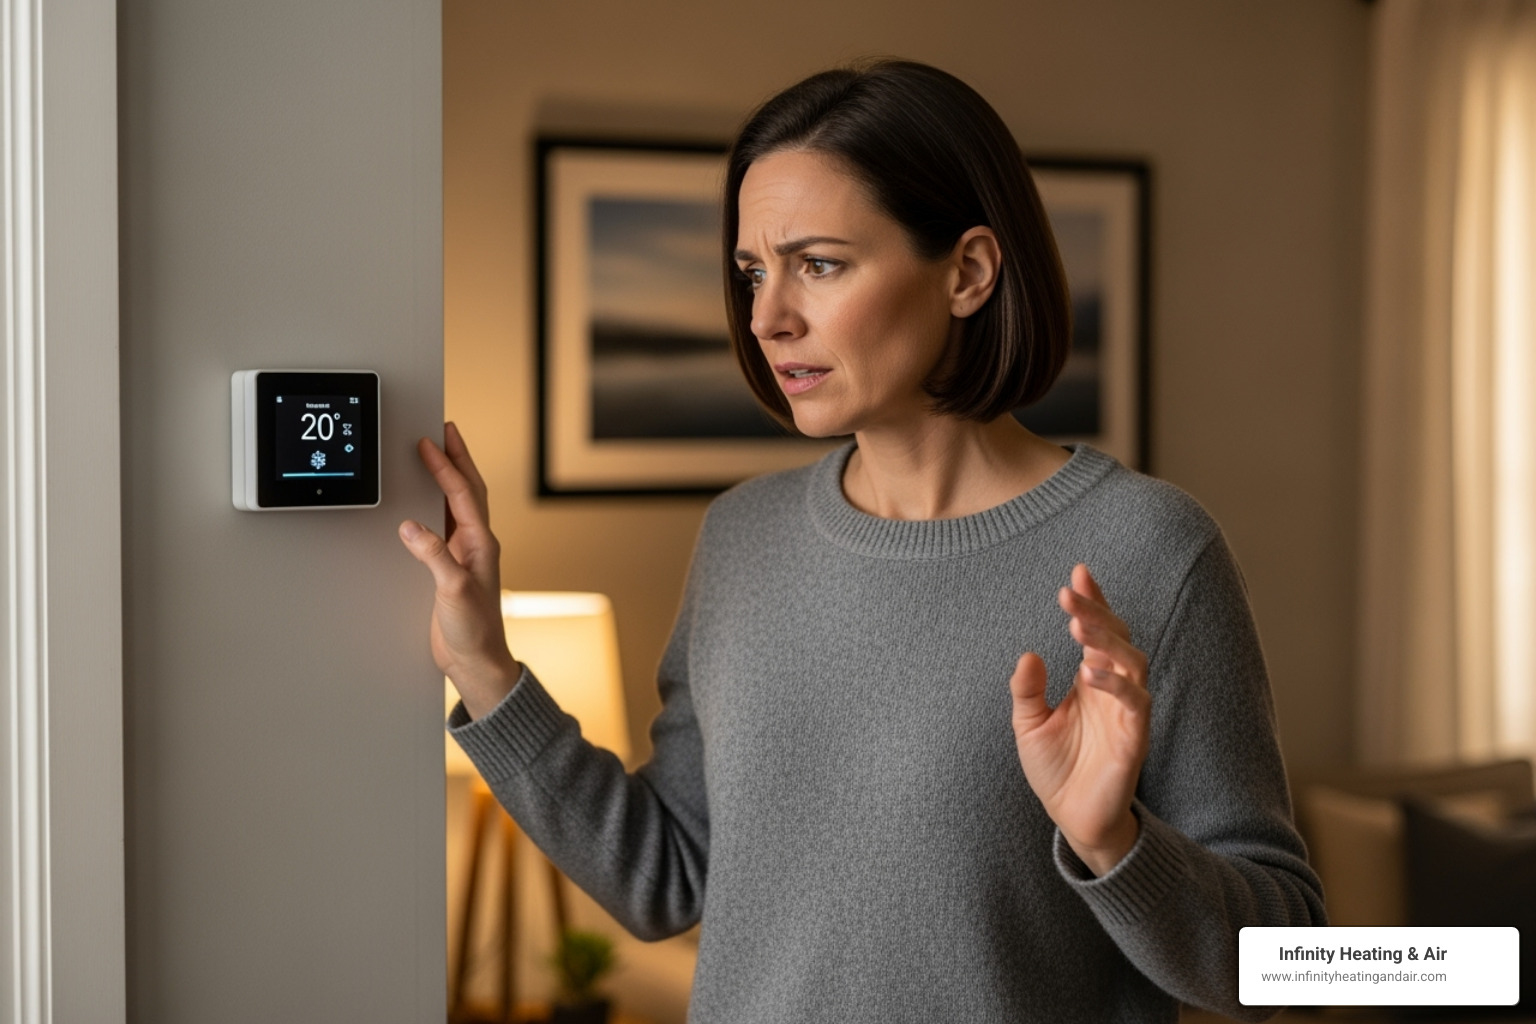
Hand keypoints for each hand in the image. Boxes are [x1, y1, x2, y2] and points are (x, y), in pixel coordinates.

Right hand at [398, 422, 519, 719]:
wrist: (477, 661)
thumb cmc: (474, 630)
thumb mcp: (453, 592)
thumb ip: (434, 558)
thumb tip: (412, 527)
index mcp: (481, 544)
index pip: (462, 493)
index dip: (445, 465)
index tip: (429, 442)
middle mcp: (477, 544)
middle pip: (468, 489)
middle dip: (456, 458)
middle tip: (444, 430)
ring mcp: (466, 555)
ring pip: (459, 504)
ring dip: (451, 476)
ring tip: (438, 453)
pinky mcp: (452, 568)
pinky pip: (446, 524)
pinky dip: (438, 504)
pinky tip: (425, 503)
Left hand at [1009, 564, 1149, 875]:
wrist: (1070, 817)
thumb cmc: (1054, 768)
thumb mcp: (1028, 724)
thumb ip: (1026, 690)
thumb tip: (1028, 654)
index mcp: (1091, 679)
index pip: (1097, 631)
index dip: (1092, 603)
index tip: (1078, 574)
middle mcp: (1113, 689)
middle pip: (1117, 637)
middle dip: (1095, 612)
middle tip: (1069, 595)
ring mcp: (1127, 712)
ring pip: (1133, 662)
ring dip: (1106, 641)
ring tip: (1077, 628)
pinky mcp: (1134, 738)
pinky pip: (1136, 703)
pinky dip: (1116, 683)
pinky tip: (1090, 673)